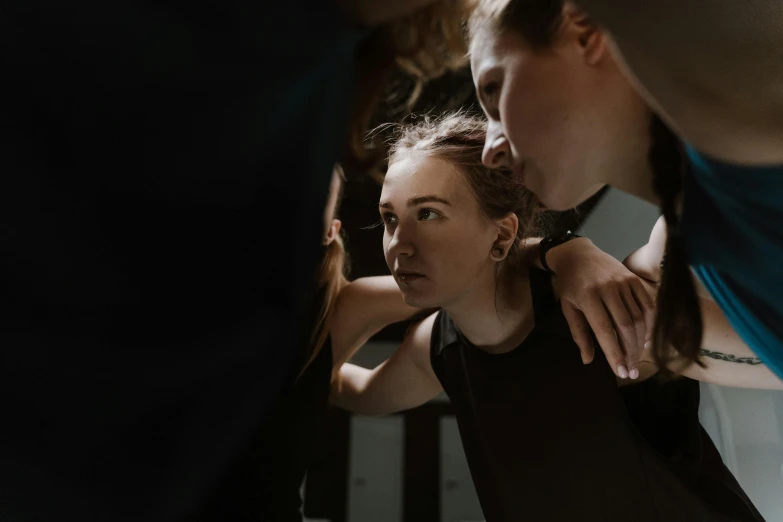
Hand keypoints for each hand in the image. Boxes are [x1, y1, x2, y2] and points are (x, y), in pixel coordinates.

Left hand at [548, 238, 654, 378]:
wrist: (578, 254)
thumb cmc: (570, 284)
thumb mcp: (567, 308)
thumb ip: (579, 334)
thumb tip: (588, 360)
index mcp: (587, 297)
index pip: (605, 330)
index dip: (614, 353)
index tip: (621, 372)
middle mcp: (607, 288)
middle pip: (625, 326)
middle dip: (630, 352)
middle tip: (632, 371)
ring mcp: (623, 282)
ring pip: (638, 317)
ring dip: (639, 342)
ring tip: (637, 359)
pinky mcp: (633, 278)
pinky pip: (647, 305)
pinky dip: (648, 324)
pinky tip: (644, 339)